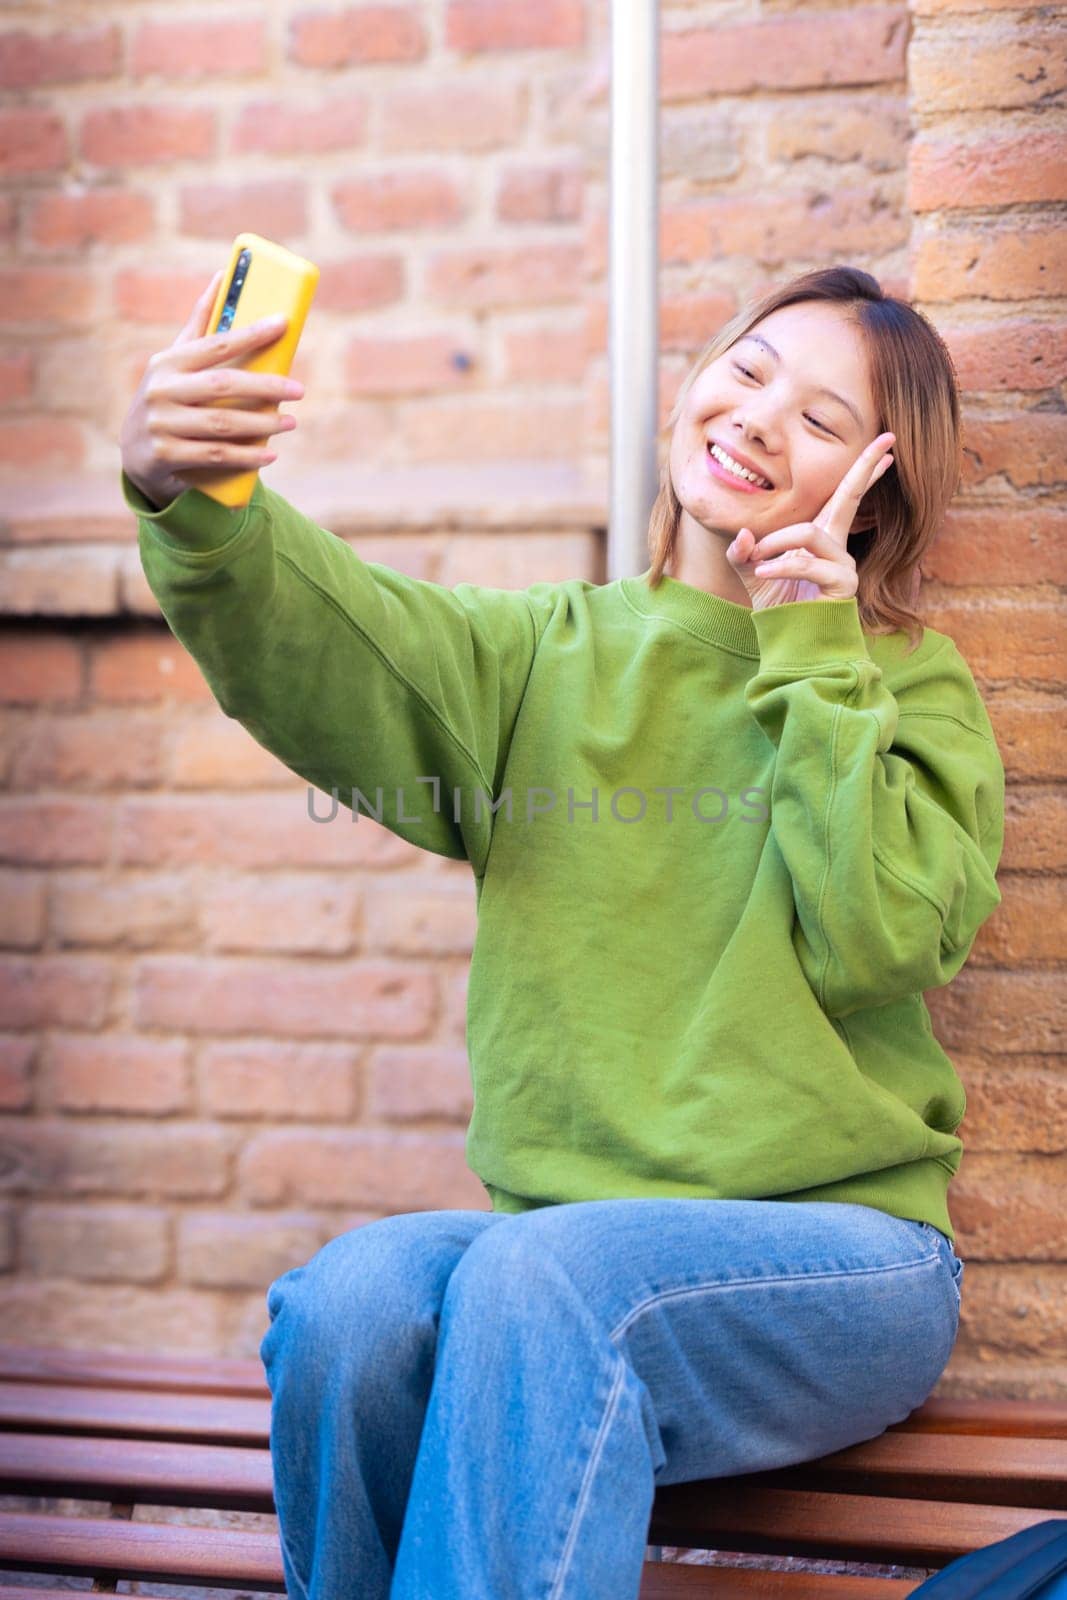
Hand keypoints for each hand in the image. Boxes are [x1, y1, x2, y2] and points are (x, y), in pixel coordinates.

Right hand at [119, 270, 302, 509]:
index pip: (216, 343)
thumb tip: (224, 275)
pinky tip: (271, 455)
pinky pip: (215, 455)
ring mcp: (162, 424)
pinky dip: (246, 457)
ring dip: (262, 425)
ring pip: (222, 424)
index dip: (250, 333)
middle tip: (299, 390)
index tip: (283, 323)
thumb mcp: (176, 361)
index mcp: (168, 362)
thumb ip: (201, 323)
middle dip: (265, 386)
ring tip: (291, 423)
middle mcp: (162, 390)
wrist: (136, 452)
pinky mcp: (166, 455)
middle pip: (223, 385)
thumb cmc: (168, 396)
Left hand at [725, 432, 895, 608]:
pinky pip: (806, 564)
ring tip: (758, 558)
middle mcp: (837, 547)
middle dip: (866, 468)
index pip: (844, 497)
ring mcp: (843, 565)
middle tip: (888, 441)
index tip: (887, 447)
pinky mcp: (842, 586)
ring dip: (778, 542)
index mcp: (822, 538)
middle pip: (850, 498)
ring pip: (809, 534)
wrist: (791, 644)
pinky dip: (780, 566)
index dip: (864, 472)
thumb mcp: (752, 574)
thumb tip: (745, 535)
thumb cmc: (779, 608)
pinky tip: (762, 573)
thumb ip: (743, 552)